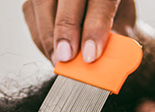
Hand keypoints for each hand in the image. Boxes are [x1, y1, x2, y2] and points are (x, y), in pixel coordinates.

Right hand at [22, 0, 136, 65]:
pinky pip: (31, 13)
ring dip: (48, 37)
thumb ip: (115, 42)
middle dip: (65, 30)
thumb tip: (99, 62)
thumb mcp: (123, 27)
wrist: (102, 10)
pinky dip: (39, 37)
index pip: (101, 1)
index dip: (94, 28)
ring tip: (58, 61)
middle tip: (66, 58)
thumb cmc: (115, 17)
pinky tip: (52, 52)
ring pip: (43, 3)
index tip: (90, 56)